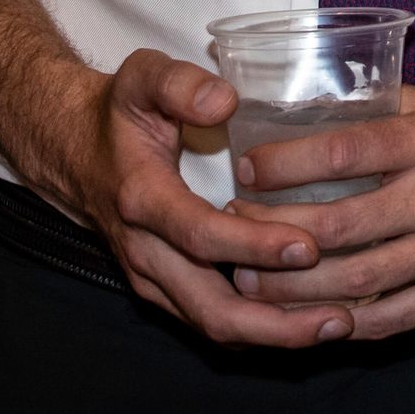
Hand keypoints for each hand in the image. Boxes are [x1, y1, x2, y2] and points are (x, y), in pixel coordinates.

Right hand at [3, 47, 344, 347]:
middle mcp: (144, 251)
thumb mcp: (141, 78)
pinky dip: (258, 332)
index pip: (200, 236)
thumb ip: (178, 83)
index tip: (308, 247)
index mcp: (142, 199)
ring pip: (213, 326)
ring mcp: (152, 278)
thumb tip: (224, 101)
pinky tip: (305, 324)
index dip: (254, 247)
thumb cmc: (120, 112)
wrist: (75, 152)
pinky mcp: (164, 291)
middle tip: (339, 318)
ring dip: (274, 335)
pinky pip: (211, 323)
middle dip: (275, 321)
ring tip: (336, 326)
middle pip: (210, 307)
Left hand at [225, 81, 414, 340]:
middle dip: (273, 238)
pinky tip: (309, 317)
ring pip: (357, 282)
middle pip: (338, 229)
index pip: (342, 154)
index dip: (285, 166)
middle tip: (230, 237)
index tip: (246, 170)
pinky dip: (345, 322)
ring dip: (294, 289)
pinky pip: (393, 317)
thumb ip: (377, 111)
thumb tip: (304, 107)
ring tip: (250, 284)